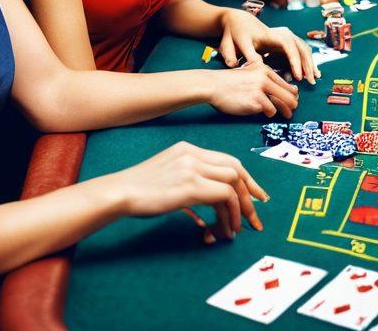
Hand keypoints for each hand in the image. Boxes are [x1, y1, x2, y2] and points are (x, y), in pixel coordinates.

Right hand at [114, 141, 267, 239]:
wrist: (120, 192)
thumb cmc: (141, 189)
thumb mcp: (169, 174)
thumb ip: (191, 179)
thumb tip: (212, 201)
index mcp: (188, 149)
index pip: (227, 160)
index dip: (245, 179)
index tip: (256, 196)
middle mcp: (193, 154)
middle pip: (236, 169)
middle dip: (250, 193)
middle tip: (255, 215)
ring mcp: (192, 168)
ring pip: (233, 183)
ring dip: (239, 209)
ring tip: (235, 229)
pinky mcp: (190, 186)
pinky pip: (223, 197)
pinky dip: (229, 214)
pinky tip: (223, 229)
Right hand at [208, 57, 298, 117]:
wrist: (213, 85)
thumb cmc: (228, 82)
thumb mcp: (247, 72)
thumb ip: (260, 77)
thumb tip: (275, 90)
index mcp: (263, 69)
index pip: (284, 82)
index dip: (291, 93)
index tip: (293, 99)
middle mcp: (264, 77)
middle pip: (288, 93)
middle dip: (293, 103)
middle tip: (293, 110)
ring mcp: (260, 89)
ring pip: (283, 102)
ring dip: (286, 110)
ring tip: (287, 115)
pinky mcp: (255, 101)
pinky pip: (270, 110)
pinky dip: (270, 113)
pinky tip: (267, 114)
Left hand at [217, 9, 319, 83]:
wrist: (238, 21)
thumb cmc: (235, 33)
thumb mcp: (232, 42)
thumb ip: (234, 54)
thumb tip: (242, 66)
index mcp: (270, 34)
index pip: (287, 45)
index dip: (294, 60)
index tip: (298, 76)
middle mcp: (281, 33)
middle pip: (300, 46)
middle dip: (306, 64)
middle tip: (310, 81)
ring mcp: (285, 36)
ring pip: (303, 48)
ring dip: (310, 63)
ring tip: (314, 79)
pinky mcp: (285, 42)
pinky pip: (301, 51)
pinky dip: (307, 61)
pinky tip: (311, 73)